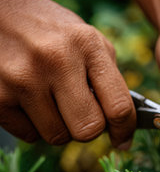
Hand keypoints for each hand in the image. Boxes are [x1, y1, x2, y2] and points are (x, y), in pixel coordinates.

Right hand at [0, 0, 135, 148]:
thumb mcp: (88, 40)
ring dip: (61, 126)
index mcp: (87, 45)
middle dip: (89, 128)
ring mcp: (23, 79)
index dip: (124, 129)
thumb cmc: (50, 31)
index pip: (118, 105)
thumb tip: (123, 124)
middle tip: (82, 113)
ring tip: (52, 98)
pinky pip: (29, 135)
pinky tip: (30, 99)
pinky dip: (34, 125)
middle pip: (88, 130)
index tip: (123, 139)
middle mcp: (56, 61)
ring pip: (57, 136)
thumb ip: (108, 78)